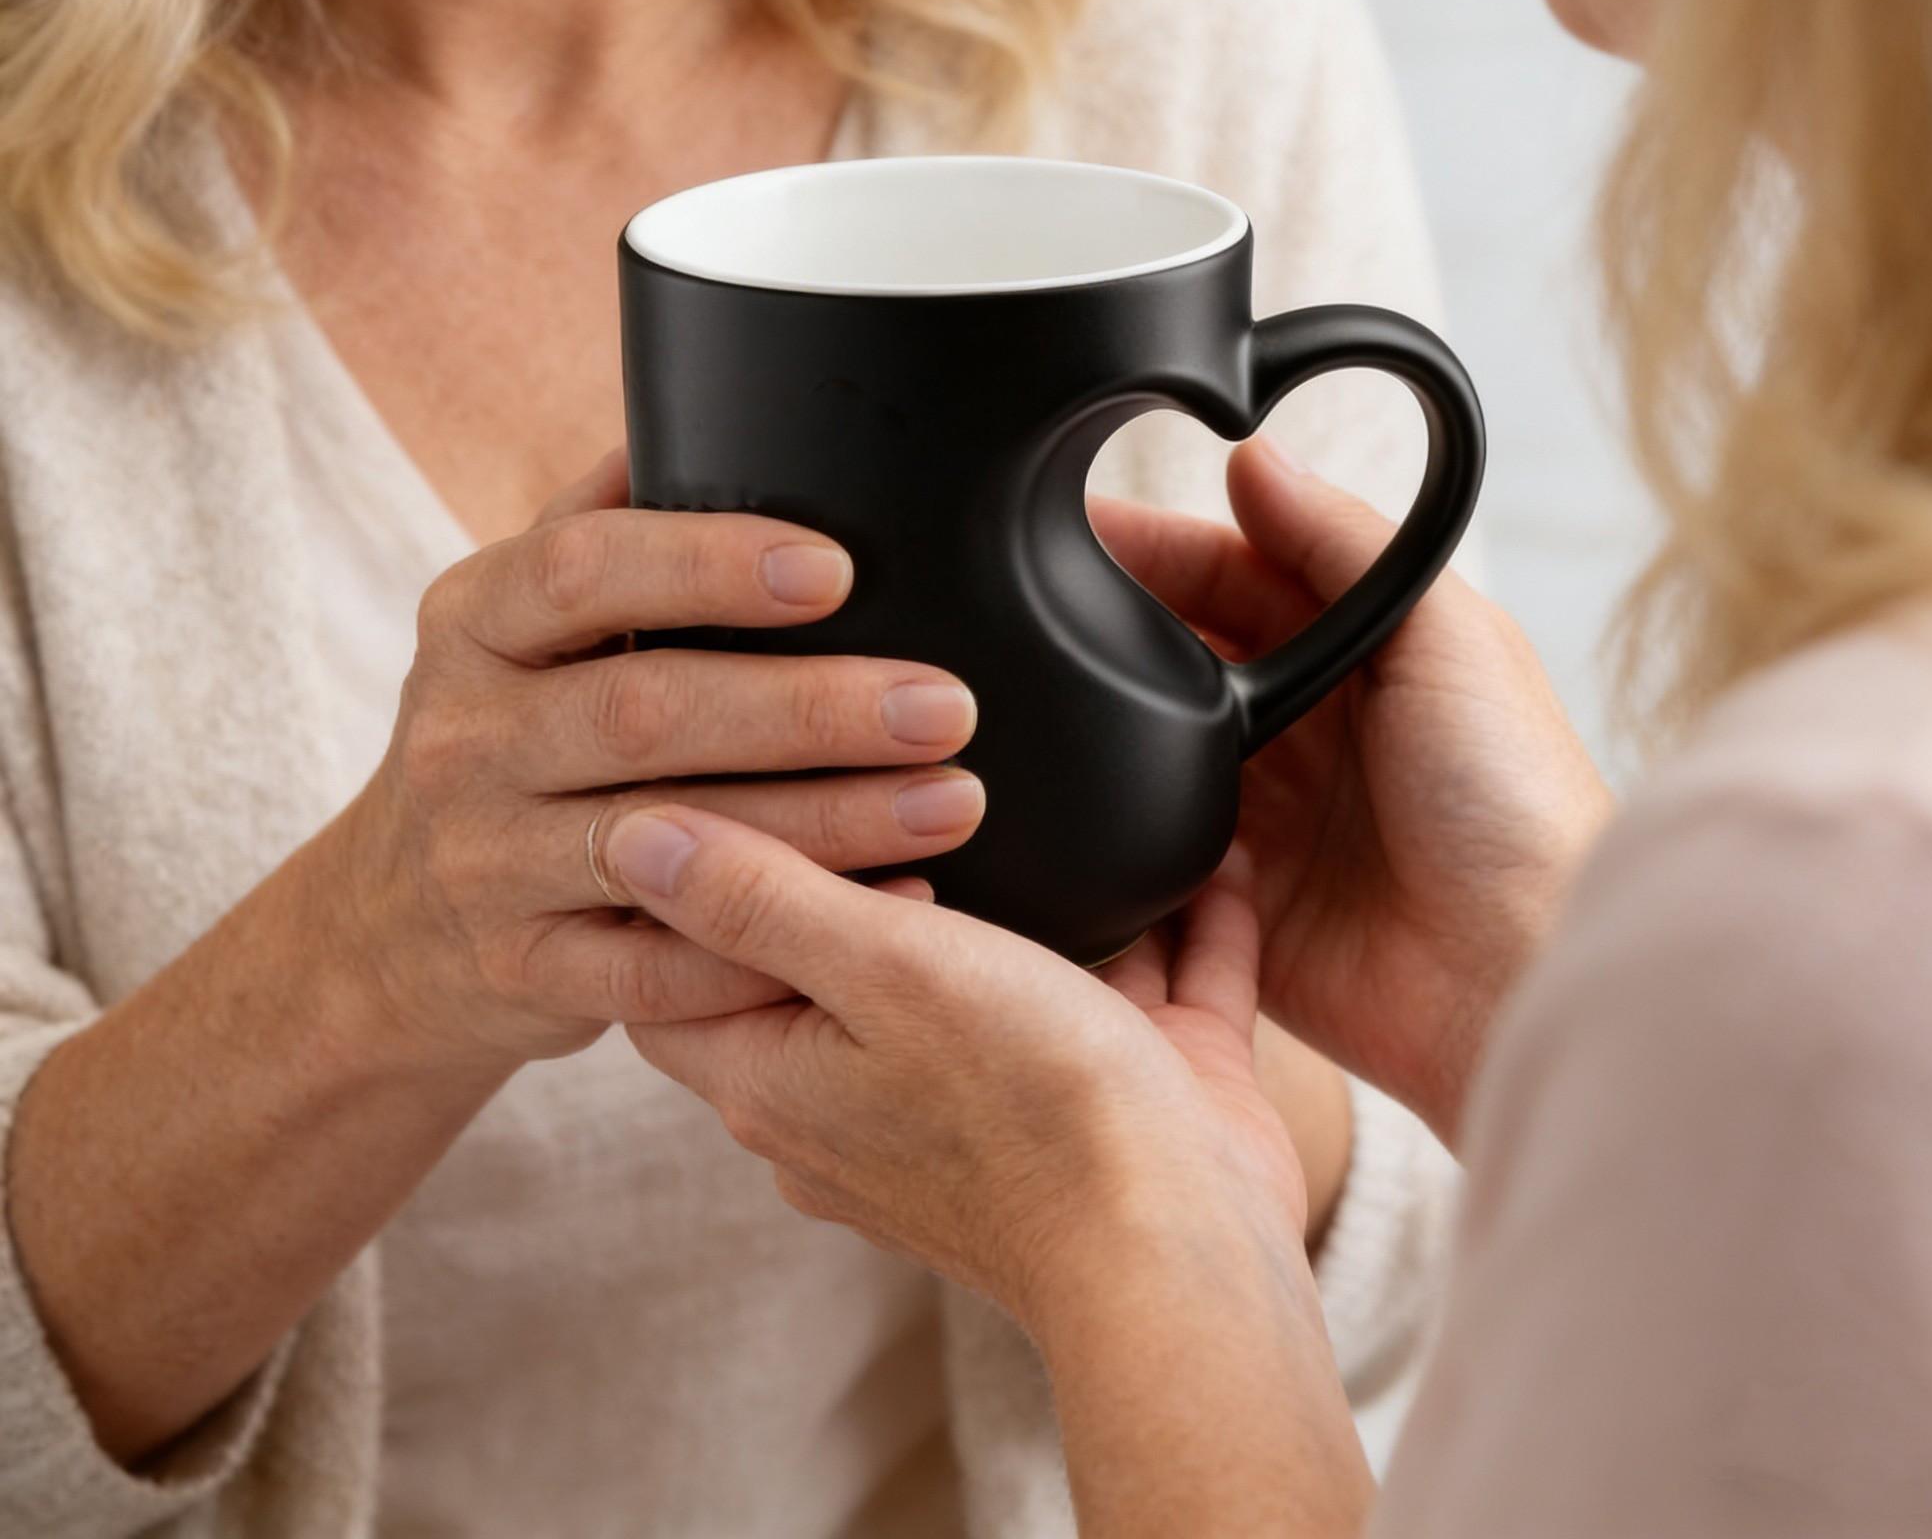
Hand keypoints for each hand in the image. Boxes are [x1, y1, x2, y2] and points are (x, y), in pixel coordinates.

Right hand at [317, 449, 987, 1071]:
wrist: (390, 928)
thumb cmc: (506, 734)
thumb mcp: (516, 620)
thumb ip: (602, 525)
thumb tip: (707, 404)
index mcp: (475, 621)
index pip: (580, 572)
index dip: (708, 564)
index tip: (836, 567)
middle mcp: (465, 737)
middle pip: (644, 713)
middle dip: (809, 708)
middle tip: (945, 706)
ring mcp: (486, 865)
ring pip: (670, 844)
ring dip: (824, 826)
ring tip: (950, 802)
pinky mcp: (524, 972)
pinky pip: (663, 973)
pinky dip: (777, 946)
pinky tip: (884, 911)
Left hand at [610, 804, 1306, 1327]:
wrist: (1184, 1259)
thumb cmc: (1025, 1113)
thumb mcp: (876, 970)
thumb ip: (758, 900)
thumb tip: (631, 836)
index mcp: (782, 1085)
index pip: (676, 981)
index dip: (686, 884)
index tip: (732, 785)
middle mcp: (866, 1109)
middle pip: (829, 971)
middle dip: (857, 872)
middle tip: (883, 766)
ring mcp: (987, 1114)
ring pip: (987, 981)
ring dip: (1015, 897)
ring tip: (1041, 798)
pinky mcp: (1101, 1106)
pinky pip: (1126, 994)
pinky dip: (1159, 934)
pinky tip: (1207, 860)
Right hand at [1092, 440, 1611, 1145]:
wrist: (1518, 978)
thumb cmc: (1518, 803)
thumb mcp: (1447, 637)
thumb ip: (1344, 544)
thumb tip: (1256, 456)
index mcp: (1358, 655)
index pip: (1234, 575)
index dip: (1159, 546)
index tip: (1077, 521)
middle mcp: (1304, 729)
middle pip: (1180, 653)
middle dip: (1112, 622)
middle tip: (1028, 597)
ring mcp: (1262, 816)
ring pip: (1149, 745)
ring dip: (1104, 718)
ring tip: (1033, 685)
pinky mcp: (1227, 902)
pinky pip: (1143, 846)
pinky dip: (1110, 816)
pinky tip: (1069, 787)